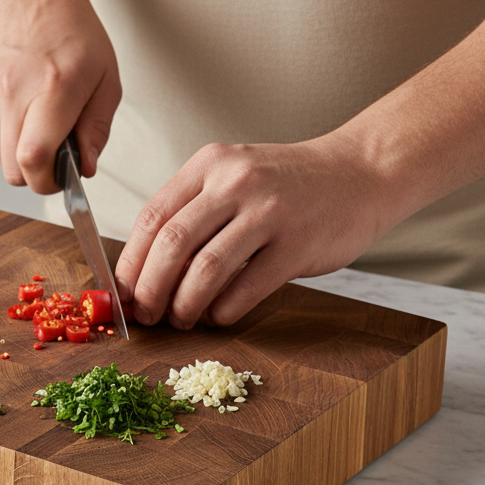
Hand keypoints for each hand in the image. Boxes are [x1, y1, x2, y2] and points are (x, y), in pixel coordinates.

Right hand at [0, 0, 120, 193]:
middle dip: (37, 174)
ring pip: (1, 160)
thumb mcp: (106, 79)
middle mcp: (12, 93)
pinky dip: (9, 137)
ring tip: (40, 122)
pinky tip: (22, 110)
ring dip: (22, 155)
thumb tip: (85, 168)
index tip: (63, 176)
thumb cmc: (72, 34)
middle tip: (56, 154)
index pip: (34, 159)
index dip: (48, 182)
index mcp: (51, 88)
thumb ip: (97, 129)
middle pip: (13, 171)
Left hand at [114, 136, 403, 328]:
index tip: (121, 293)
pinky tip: (218, 316)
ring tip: (180, 319)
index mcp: (209, 165)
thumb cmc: (288, 184)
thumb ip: (192, 212)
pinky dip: (223, 311)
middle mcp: (235, 182)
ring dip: (184, 305)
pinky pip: (246, 288)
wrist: (362, 171)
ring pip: (205, 269)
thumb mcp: (232, 177)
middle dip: (149, 290)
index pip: (151, 218)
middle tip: (145, 315)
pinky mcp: (297, 244)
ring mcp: (269, 211)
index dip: (130, 263)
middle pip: (171, 244)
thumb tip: (145, 270)